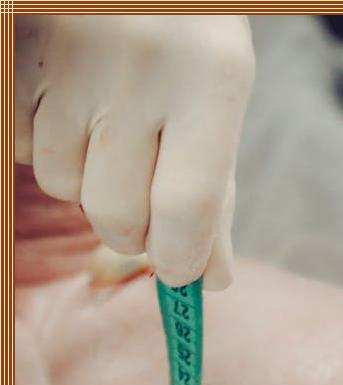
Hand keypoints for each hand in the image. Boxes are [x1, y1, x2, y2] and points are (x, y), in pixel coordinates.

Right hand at [15, 16, 254, 288]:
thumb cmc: (188, 45)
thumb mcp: (219, 103)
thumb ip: (216, 193)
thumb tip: (212, 279)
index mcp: (210, 78)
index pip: (187, 208)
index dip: (180, 257)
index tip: (180, 270)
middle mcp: (140, 69)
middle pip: (118, 213)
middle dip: (133, 231)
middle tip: (146, 204)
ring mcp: (71, 60)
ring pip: (64, 186)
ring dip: (87, 183)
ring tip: (110, 132)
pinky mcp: (20, 59)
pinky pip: (22, 149)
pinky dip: (46, 148)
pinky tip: (72, 108)